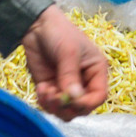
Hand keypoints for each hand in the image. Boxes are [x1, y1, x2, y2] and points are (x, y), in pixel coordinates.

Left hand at [21, 5, 107, 120]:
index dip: (87, 103)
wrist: (36, 25)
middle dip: (67, 106)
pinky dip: (45, 103)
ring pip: (66, 110)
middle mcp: (84, 81)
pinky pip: (51, 106)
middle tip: (54, 96)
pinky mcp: (51, 88)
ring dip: (54, 106)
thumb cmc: (59, 32)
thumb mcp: (68, 52)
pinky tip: (41, 88)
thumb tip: (74, 98)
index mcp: (95, 70)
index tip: (71, 100)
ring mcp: (66, 86)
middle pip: (81, 108)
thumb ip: (70, 76)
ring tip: (45, 91)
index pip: (99, 96)